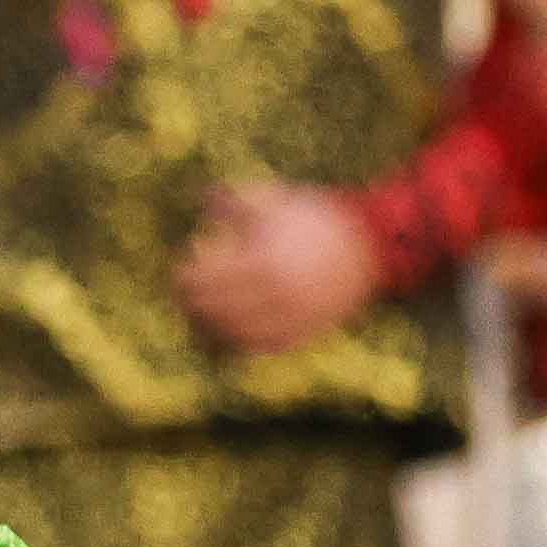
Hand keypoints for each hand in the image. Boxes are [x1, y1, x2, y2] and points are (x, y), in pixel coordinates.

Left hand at [172, 181, 381, 353]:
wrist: (368, 246)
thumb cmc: (314, 219)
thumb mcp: (274, 201)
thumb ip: (234, 202)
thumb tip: (201, 197)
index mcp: (265, 262)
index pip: (208, 281)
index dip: (186, 278)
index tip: (179, 268)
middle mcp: (276, 297)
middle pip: (215, 311)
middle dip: (191, 304)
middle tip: (181, 293)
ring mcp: (290, 320)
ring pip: (234, 336)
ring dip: (207, 328)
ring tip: (194, 315)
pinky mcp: (301, 334)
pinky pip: (259, 348)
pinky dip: (235, 344)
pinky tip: (220, 333)